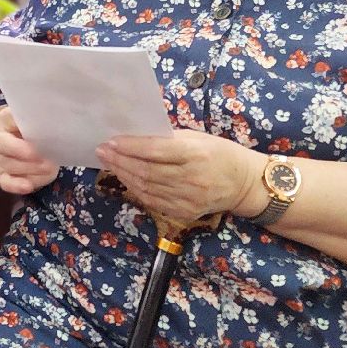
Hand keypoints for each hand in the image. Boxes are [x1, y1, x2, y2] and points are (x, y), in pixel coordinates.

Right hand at [0, 108, 59, 195]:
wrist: (17, 129)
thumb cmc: (26, 121)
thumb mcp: (29, 113)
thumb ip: (35, 116)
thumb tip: (49, 121)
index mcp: (2, 125)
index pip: (6, 140)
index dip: (23, 149)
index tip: (40, 150)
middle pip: (9, 159)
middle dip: (32, 163)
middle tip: (51, 161)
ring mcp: (1, 161)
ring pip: (12, 171)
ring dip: (33, 172)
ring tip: (50, 167)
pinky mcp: (5, 175)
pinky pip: (6, 184)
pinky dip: (16, 186)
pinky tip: (28, 187)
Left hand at [95, 129, 261, 223]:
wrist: (244, 184)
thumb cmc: (220, 153)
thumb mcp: (198, 138)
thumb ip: (169, 139)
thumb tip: (136, 135)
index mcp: (196, 154)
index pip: (155, 151)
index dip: (130, 147)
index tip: (111, 141)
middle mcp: (191, 178)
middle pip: (146, 171)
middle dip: (120, 161)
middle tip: (102, 151)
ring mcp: (188, 199)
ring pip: (146, 188)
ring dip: (123, 175)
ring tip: (109, 162)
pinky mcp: (185, 213)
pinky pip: (153, 201)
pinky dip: (136, 189)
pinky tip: (125, 178)